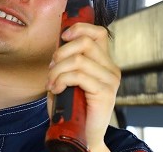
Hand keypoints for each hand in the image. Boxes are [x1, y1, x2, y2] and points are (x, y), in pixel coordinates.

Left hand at [46, 23, 120, 151]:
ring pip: (78, 59)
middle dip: (61, 52)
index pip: (98, 32)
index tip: (63, 36)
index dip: (80, 28)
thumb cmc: (71, 105)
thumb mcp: (67, 75)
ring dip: (57, 70)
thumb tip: (60, 40)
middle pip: (85, 42)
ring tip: (51, 82)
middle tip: (51, 67)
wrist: (81, 134)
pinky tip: (55, 89)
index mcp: (103, 62)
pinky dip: (61, 80)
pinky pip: (78, 76)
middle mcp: (111, 69)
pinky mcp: (105, 93)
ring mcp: (110, 81)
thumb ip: (67, 58)